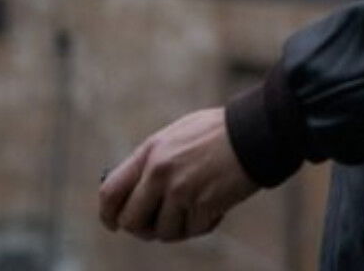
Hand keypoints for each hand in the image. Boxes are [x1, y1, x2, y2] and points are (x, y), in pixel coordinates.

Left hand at [98, 108, 260, 241]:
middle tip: (157, 226)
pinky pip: (192, 231)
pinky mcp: (203, 205)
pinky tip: (216, 207)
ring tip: (195, 210)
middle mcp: (159, 173)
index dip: (108, 214)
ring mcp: (181, 190)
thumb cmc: (219, 132)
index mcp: (150, 152)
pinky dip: (203, 224)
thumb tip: (136, 191)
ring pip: (163, 232)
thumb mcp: (177, 136)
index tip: (114, 224)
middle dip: (143, 229)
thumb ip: (154, 161)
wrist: (255, 132)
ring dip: (178, 227)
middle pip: (131, 221)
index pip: (111, 192)